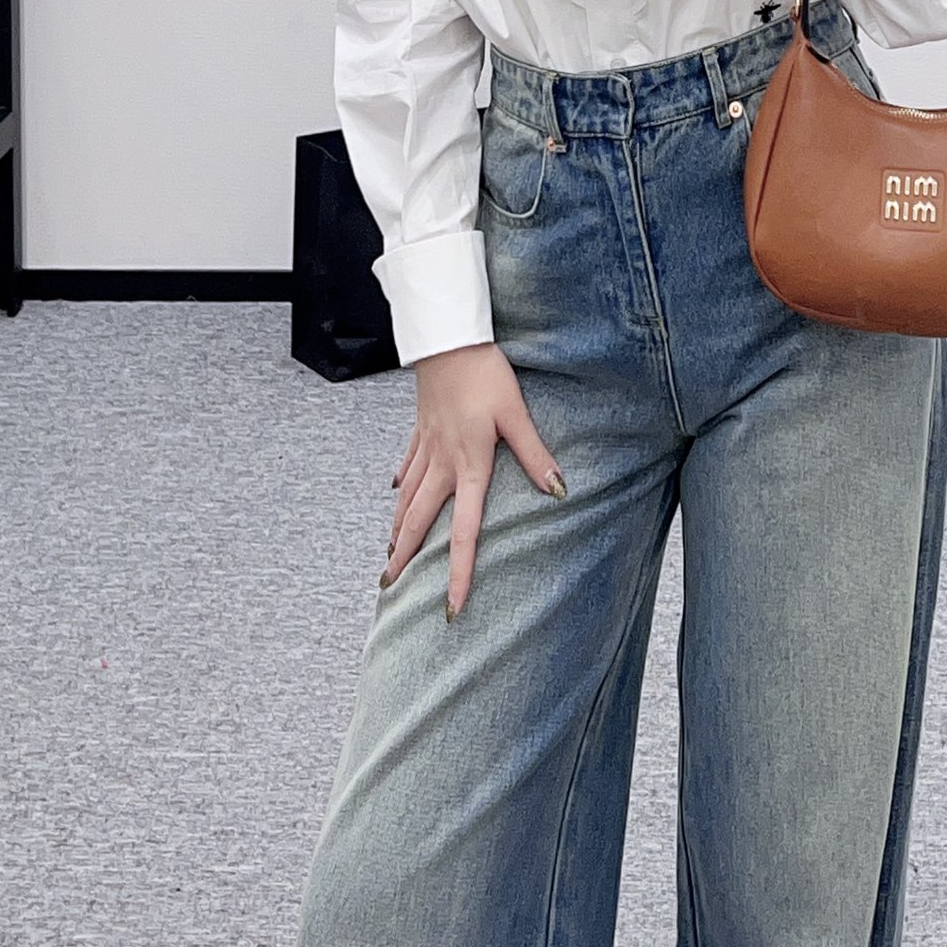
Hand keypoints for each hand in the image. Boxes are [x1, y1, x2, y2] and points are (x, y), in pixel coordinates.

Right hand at [382, 343, 566, 619]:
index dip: (458, 572)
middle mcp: (441, 464)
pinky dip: (400, 485)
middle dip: (404, 558)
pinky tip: (394, 493)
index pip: (463, 532)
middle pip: (418, 522)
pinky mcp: (420, 429)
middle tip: (389, 588)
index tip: (451, 606)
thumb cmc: (483, 375)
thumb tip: (558, 489)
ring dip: (397, 528)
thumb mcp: (515, 415)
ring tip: (388, 554)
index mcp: (468, 467)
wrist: (446, 340)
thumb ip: (535, 455)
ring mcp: (426, 448)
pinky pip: (407, 466)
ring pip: (406, 498)